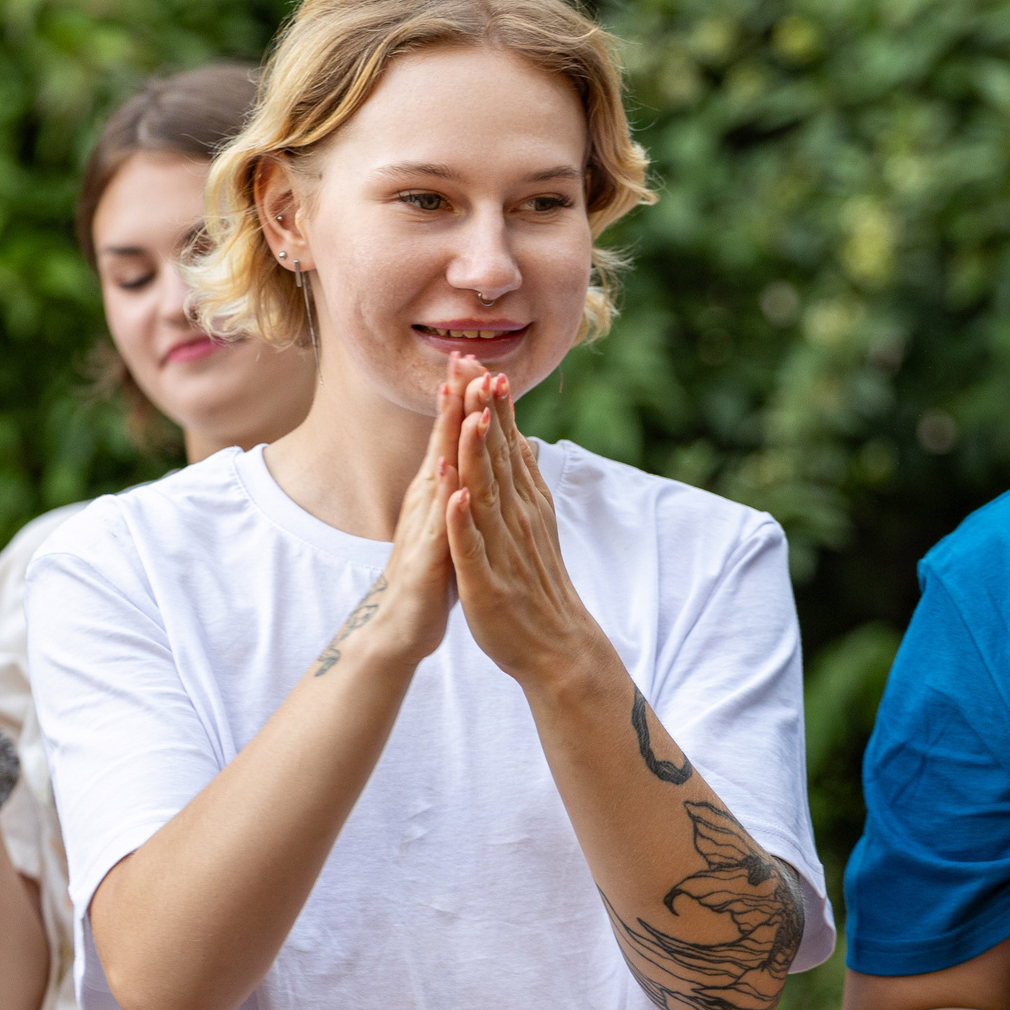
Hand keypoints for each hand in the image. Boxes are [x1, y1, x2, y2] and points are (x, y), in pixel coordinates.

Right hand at [302, 356, 472, 680]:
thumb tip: (466, 450)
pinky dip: (444, 501)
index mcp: (438, 491)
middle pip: (441, 442)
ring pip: (438, 475)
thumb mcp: (447, 518)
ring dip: (447, 437)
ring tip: (457, 399)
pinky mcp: (427, 559)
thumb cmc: (429, 572)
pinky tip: (450, 478)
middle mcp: (428, 501)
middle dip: (453, 400)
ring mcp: (425, 527)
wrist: (402, 624)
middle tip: (462, 356)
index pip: (452, 436)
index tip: (475, 357)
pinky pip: (436, 527)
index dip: (463, 398)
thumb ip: (455, 483)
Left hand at [440, 364, 618, 695]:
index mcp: (524, 505)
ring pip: (486, 493)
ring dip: (477, 453)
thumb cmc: (538, 584)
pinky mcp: (486, 583)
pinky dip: (463, 520)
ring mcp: (502, 550)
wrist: (555, 645)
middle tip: (471, 366)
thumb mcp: (532, 524)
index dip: (494, 405)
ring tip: (468, 413)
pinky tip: (454, 493)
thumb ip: (524, 481)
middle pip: (496, 457)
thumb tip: (521, 438)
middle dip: (483, 411)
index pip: (507, 446)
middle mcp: (516, 519)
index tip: (481, 363)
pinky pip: (471, 547)